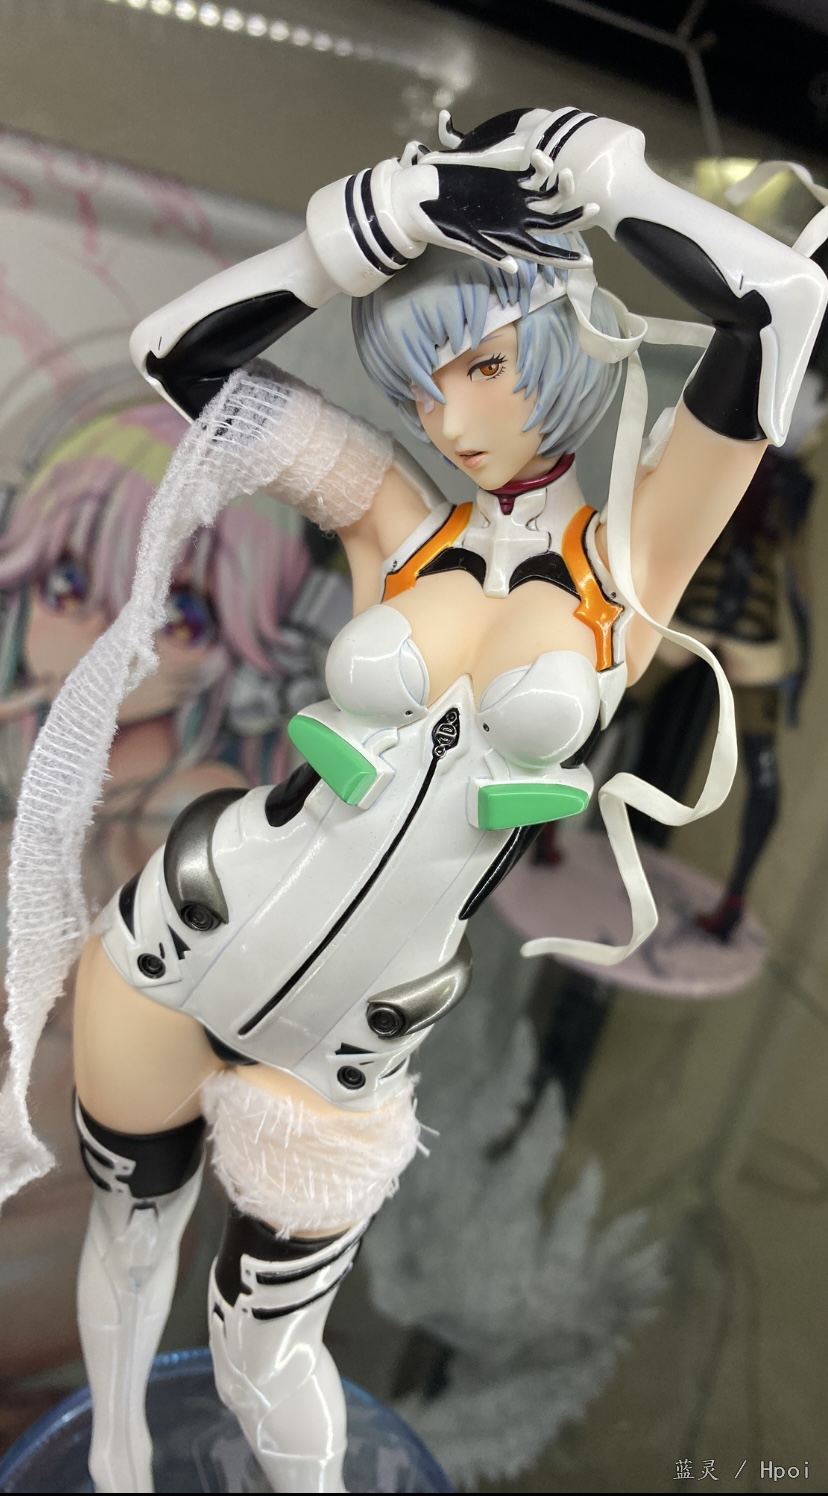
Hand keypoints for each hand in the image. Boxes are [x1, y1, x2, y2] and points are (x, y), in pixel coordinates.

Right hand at [391, 107, 600, 269]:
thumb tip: (516, 268)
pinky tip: (545, 160)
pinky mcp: (504, 181)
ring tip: (569, 175)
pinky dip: (541, 168)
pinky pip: (532, 176)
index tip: (588, 262)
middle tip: (595, 209)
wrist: (418, 199)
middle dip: (574, 219)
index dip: (565, 260)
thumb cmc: (433, 223)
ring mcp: (511, 201)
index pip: (542, 254)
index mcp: (506, 240)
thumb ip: (488, 251)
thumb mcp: (460, 239)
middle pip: (553, 225)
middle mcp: (513, 222)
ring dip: (561, 188)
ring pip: (546, 198)